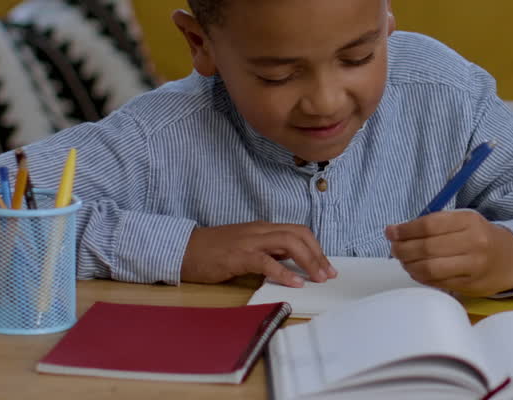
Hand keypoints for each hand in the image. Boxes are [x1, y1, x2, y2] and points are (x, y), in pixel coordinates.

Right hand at [181, 221, 336, 285]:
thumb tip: (290, 265)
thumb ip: (267, 252)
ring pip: (289, 242)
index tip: (327, 266)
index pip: (298, 231)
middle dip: (318, 254)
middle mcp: (260, 231)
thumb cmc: (213, 252)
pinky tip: (295, 283)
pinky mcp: (238, 256)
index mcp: (263, 228)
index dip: (316, 247)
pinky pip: (267, 261)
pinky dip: (284, 272)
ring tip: (318, 278)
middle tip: (329, 274)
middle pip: (299, 234)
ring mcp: (250, 241)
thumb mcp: (246, 248)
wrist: (183, 249)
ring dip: (308, 261)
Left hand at [386, 209, 512, 296]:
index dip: (406, 230)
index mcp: (469, 221)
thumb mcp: (464, 221)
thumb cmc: (480, 236)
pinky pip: (438, 282)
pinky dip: (421, 277)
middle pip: (427, 247)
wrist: (511, 259)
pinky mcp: (470, 285)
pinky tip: (416, 271)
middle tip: (394, 248)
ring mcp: (473, 266)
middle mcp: (473, 242)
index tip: (391, 232)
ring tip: (403, 261)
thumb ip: (435, 224)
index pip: (430, 225)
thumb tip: (396, 231)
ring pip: (431, 268)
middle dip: (404, 249)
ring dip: (410, 265)